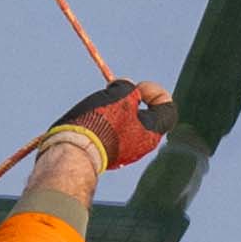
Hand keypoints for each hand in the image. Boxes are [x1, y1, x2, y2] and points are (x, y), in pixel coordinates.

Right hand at [37, 82, 171, 198]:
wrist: (74, 150)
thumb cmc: (101, 121)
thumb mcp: (120, 94)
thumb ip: (129, 87)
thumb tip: (126, 89)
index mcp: (152, 132)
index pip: (167, 107)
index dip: (154, 91)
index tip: (136, 88)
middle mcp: (142, 145)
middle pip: (143, 113)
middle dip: (129, 99)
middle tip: (114, 93)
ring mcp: (124, 151)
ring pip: (125, 122)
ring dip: (114, 109)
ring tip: (98, 105)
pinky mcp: (107, 154)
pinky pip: (111, 132)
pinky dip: (104, 121)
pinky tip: (90, 118)